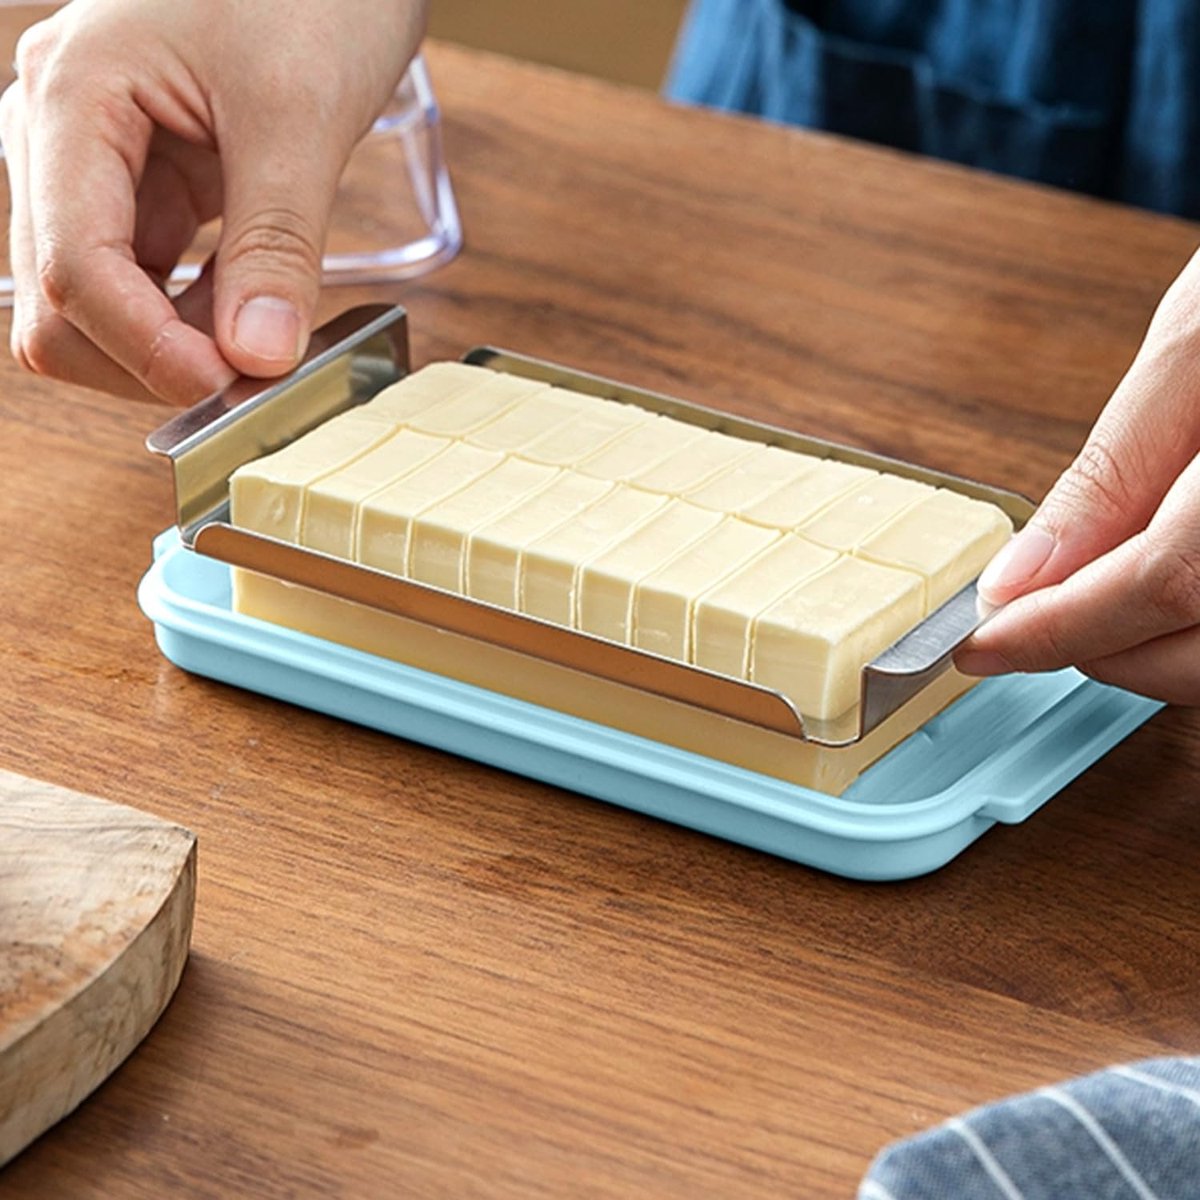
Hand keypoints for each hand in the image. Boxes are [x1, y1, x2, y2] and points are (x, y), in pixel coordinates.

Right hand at [0, 0, 426, 403]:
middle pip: (61, 303)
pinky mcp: (147, 188)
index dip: (147, 348)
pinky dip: (196, 320)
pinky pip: (149, 283)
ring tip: (264, 342)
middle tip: (252, 379)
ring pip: (98, 304)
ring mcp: (98, 165)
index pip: (73, 267)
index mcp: (71, 98)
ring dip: (173, 346)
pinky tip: (256, 318)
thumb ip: (278, 242)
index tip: (232, 387)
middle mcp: (60, 134)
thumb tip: (261, 357)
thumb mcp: (300, 115)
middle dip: (150, 358)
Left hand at [955, 245, 1199, 704]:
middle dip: (1097, 648)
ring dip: (1147, 649)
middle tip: (1028, 617)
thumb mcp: (1195, 345)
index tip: (983, 643)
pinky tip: (1155, 586)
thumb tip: (1024, 572)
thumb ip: (1114, 470)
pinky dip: (1191, 628)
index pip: (1164, 586)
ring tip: (1088, 595)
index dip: (1058, 628)